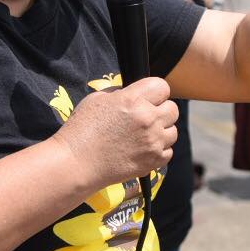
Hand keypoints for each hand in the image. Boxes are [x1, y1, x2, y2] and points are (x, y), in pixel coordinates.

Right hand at [52, 77, 178, 192]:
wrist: (76, 163)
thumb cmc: (82, 130)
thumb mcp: (97, 99)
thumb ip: (121, 93)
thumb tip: (135, 94)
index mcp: (133, 100)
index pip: (162, 87)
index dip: (156, 92)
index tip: (148, 98)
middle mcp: (147, 119)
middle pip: (173, 109)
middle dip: (161, 111)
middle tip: (146, 117)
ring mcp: (153, 142)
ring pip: (173, 131)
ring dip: (161, 132)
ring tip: (143, 136)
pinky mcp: (153, 161)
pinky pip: (168, 151)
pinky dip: (158, 150)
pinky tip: (142, 149)